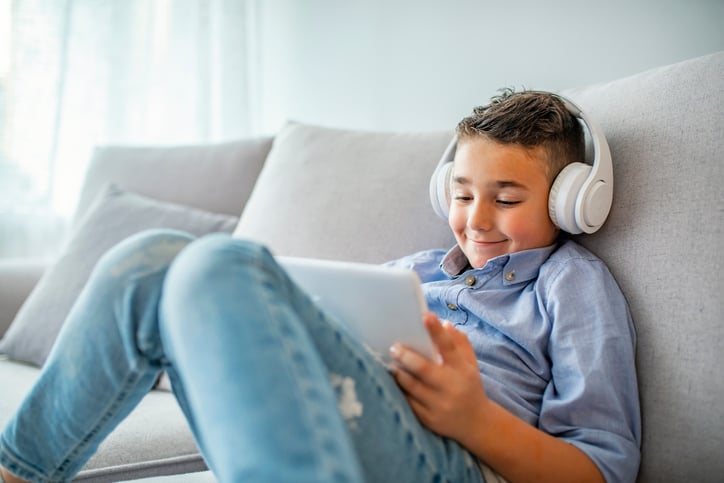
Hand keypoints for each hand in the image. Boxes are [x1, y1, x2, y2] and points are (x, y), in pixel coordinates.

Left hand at [389, 312, 489, 442]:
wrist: (476, 424)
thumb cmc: (469, 387)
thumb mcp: (470, 365)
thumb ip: (460, 343)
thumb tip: (444, 323)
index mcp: (463, 370)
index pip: (449, 347)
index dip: (436, 331)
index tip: (425, 316)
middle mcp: (451, 387)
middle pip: (424, 369)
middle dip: (406, 356)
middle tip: (394, 347)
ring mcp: (439, 405)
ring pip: (412, 386)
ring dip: (398, 373)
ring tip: (390, 362)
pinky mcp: (429, 419)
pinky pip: (409, 402)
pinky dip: (399, 390)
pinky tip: (392, 380)